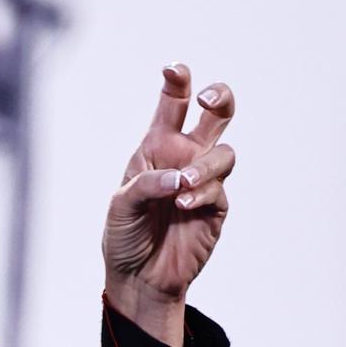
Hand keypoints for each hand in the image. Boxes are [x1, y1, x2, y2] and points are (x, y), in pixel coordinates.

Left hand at [101, 64, 234, 346]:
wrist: (139, 277)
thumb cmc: (124, 234)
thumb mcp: (121, 205)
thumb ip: (147, 184)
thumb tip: (180, 177)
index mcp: (156, 146)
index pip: (172, 105)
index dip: (177, 82)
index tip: (174, 69)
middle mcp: (184, 157)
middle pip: (216, 115)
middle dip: (219, 98)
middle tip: (208, 99)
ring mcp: (203, 181)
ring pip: (224, 152)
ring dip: (205, 165)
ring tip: (183, 186)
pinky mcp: (216, 207)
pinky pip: (220, 189)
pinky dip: (203, 194)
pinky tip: (184, 205)